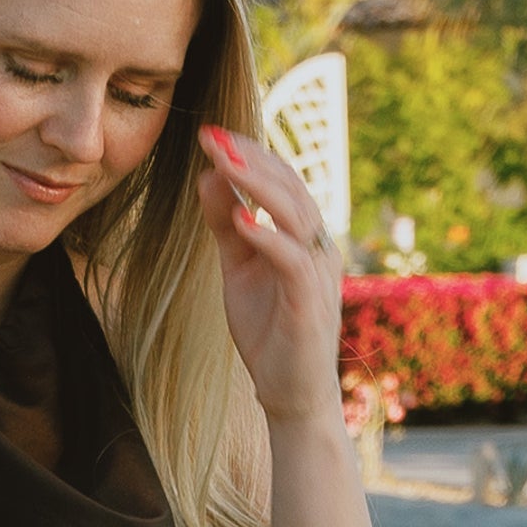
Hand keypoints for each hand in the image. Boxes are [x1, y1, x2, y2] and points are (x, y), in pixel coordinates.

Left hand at [197, 120, 341, 424]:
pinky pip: (294, 261)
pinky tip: (241, 222)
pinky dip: (269, 238)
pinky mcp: (310, 304)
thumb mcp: (238, 268)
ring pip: (295, 216)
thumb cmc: (269, 330)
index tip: (211, 134)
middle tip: (212, 136)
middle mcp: (318, 248)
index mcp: (303, 236)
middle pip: (290, 189)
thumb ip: (226, 224)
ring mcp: (318, 274)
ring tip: (222, 163)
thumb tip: (207, 176)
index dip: (249, 154)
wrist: (291, 393)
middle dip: (250, 159)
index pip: (282, 181)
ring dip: (257, 186)